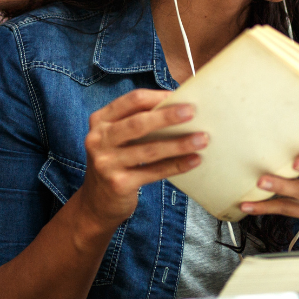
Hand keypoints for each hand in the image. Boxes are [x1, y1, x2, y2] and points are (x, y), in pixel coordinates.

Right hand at [78, 89, 206, 229]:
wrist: (97, 202)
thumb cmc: (116, 161)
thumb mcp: (117, 137)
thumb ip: (138, 121)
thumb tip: (180, 107)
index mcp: (100, 120)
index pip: (132, 101)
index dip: (158, 97)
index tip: (181, 96)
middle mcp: (98, 139)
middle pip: (138, 123)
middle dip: (168, 116)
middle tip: (193, 112)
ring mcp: (106, 163)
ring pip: (149, 149)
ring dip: (179, 144)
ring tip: (202, 139)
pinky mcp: (118, 184)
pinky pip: (154, 172)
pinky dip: (176, 165)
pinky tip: (194, 160)